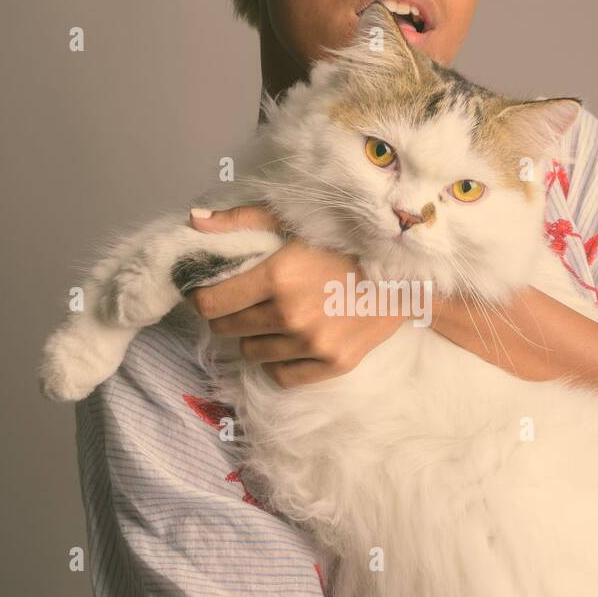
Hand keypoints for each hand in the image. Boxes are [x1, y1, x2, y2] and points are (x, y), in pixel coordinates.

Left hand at [187, 205, 405, 386]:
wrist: (403, 272)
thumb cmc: (345, 242)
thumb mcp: (292, 221)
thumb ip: (241, 222)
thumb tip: (194, 222)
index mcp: (278, 276)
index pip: (211, 304)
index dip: (203, 297)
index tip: (210, 292)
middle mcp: (291, 314)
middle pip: (227, 329)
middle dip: (228, 314)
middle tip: (245, 301)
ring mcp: (313, 344)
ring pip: (251, 353)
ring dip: (254, 337)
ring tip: (273, 318)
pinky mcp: (332, 364)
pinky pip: (281, 375)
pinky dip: (278, 361)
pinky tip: (288, 341)